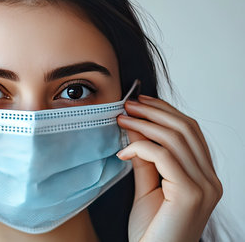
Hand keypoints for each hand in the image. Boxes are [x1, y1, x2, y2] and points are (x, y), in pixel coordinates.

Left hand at [116, 95, 222, 241]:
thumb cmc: (151, 230)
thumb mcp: (148, 189)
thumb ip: (146, 162)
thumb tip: (136, 133)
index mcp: (204, 177)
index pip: (190, 132)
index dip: (165, 112)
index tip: (140, 102)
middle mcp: (210, 180)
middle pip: (185, 129)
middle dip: (154, 112)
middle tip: (128, 105)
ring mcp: (203, 187)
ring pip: (175, 139)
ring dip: (144, 124)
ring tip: (121, 119)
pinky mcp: (190, 194)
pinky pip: (164, 157)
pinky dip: (140, 148)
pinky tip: (121, 152)